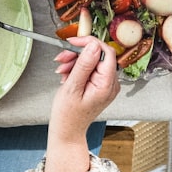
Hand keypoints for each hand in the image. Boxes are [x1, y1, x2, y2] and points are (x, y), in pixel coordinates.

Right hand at [44, 36, 119, 171]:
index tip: (72, 42)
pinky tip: (66, 76)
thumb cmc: (68, 113)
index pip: (105, 52)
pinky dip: (76, 69)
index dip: (89, 43)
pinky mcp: (99, 85)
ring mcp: (106, 84)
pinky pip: (89, 69)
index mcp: (107, 84)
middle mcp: (111, 83)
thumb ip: (84, 65)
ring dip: (73, 62)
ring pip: (91, 61)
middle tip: (60, 59)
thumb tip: (93, 46)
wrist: (68, 129)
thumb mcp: (73, 87)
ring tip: (61, 71)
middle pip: (97, 55)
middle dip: (77, 54)